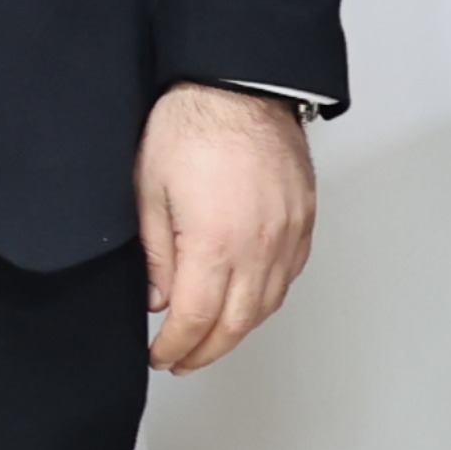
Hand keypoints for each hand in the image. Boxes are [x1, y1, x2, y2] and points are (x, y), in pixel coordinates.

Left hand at [138, 84, 315, 371]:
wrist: (238, 88)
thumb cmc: (187, 129)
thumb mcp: (147, 191)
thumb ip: (155, 253)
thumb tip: (157, 300)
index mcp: (215, 243)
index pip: (196, 318)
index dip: (176, 346)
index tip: (160, 357)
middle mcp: (259, 247)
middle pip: (237, 322)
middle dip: (207, 350)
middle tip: (181, 361)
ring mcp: (287, 236)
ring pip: (267, 304)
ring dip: (238, 331)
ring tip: (210, 341)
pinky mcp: (303, 221)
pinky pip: (288, 277)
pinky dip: (265, 300)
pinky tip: (246, 303)